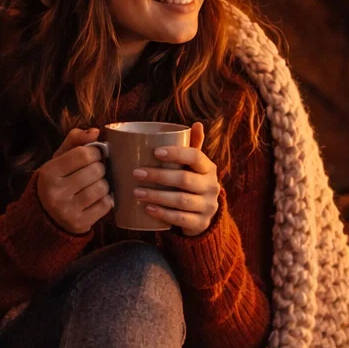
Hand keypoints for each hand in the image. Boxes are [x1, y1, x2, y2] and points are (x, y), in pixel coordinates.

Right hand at [36, 128, 112, 234]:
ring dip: (104, 184)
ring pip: (103, 187)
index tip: (94, 155)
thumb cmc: (56, 182)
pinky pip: (106, 205)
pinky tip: (96, 199)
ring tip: (94, 185)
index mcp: (48, 173)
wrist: (46, 217)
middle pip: (96, 170)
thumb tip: (96, 131)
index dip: (95, 152)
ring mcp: (68, 211)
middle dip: (100, 168)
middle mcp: (56, 193)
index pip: (83, 154)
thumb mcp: (58, 160)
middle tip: (94, 172)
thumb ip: (74, 141)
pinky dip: (106, 199)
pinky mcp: (80, 223)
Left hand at [133, 122, 219, 236]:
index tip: (155, 152)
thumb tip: (196, 123)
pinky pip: (180, 219)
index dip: (176, 154)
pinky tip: (148, 209)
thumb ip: (193, 146)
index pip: (196, 157)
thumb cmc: (193, 183)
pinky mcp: (200, 223)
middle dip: (158, 176)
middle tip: (136, 173)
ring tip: (137, 192)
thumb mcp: (195, 167)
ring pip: (180, 200)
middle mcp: (212, 187)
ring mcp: (207, 206)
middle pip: (184, 179)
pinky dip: (163, 214)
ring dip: (156, 196)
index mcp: (209, 168)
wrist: (204, 215)